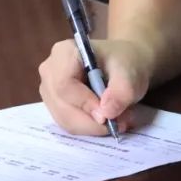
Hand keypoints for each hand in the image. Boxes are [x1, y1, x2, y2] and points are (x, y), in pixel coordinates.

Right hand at [38, 38, 154, 136]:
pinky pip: (66, 123)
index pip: (63, 84)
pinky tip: (103, 120)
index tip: (108, 115)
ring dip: (91, 127)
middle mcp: (50, 69)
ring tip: (115, 120)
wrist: (123, 65)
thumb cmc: (125, 63)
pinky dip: (87, 128)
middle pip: (61, 105)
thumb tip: (106, 113)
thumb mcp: (131, 73)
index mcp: (65, 52)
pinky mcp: (54, 103)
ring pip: (63, 119)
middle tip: (118, 123)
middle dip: (90, 121)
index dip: (84, 103)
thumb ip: (121, 91)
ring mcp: (49, 87)